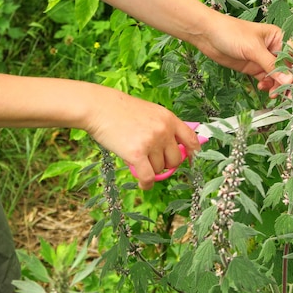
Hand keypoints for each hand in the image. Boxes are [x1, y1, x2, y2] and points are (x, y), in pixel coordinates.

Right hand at [83, 86, 200, 189]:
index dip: (193, 152)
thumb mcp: (150, 112)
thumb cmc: (121, 111)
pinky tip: (143, 184)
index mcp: (169, 119)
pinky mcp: (137, 154)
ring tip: (138, 160)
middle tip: (153, 160)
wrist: (99, 108)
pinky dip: (146, 184)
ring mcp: (151, 142)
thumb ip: (163, 128)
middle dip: (166, 164)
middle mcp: (163, 130)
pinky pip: (148, 177)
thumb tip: (173, 150)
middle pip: (176, 160)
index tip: (191, 159)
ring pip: (159, 169)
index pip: (191, 139)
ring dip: (150, 169)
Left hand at [195, 12, 292, 95]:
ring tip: (273, 93)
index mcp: (277, 37)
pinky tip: (263, 87)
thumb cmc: (231, 32)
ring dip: (276, 85)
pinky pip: (265, 78)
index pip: (292, 56)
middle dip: (286, 81)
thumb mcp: (253, 49)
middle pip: (285, 68)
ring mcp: (261, 58)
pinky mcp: (252, 66)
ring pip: (276, 75)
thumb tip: (288, 80)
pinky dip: (266, 84)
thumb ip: (271, 65)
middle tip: (286, 94)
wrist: (208, 35)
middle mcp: (271, 48)